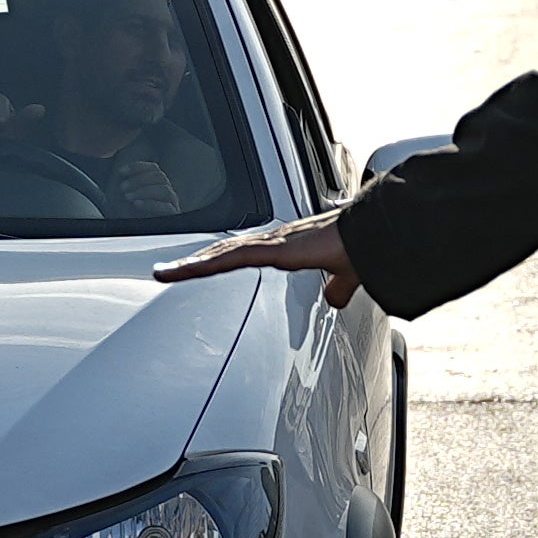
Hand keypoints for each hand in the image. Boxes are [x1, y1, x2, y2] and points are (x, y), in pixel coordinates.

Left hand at [165, 210, 366, 307]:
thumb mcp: (343, 277)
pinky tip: (187, 270)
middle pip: (222, 252)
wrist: (373, 237)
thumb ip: (336, 287)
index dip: (216, 261)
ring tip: (163, 273)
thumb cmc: (361, 248)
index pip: (241, 255)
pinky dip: (208, 264)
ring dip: (191, 265)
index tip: (195, 269)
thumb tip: (334, 299)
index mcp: (285, 248)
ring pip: (221, 254)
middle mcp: (273, 241)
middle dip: (193, 262)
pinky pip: (233, 257)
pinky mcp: (274, 249)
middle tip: (164, 271)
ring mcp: (271, 243)